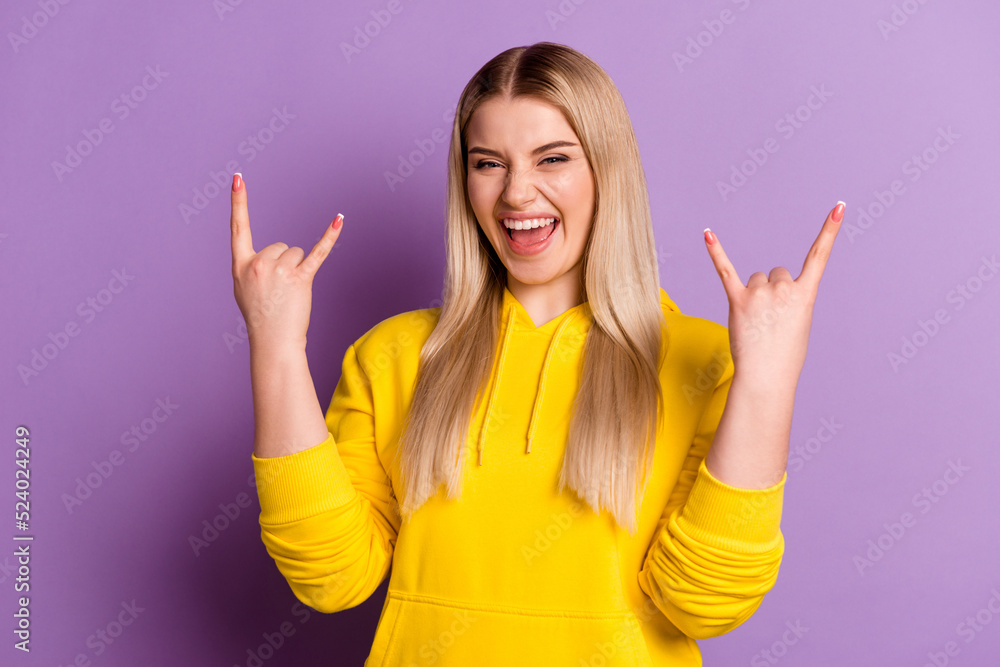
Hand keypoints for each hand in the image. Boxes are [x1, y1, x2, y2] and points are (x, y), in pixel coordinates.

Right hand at [229, 173, 343, 350]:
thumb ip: (251, 266)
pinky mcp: (301, 279)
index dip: (238, 202)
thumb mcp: (243, 288)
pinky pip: (318, 252)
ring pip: (296, 252)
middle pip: (280, 245)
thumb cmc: (260, 315)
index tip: (237, 179)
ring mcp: (279, 271)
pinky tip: (339, 219)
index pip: (238, 228)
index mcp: (240, 265)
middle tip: (279, 290)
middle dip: (284, 263)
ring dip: (297, 269)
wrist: (273, 341)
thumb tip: (267, 256)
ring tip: (290, 292)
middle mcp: (258, 264)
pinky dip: (329, 236)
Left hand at [702, 201, 843, 391]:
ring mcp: (760, 293)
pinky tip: (707, 233)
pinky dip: (716, 252)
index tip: (838, 206)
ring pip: (755, 279)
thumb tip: (770, 289)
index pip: (819, 256)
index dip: (829, 230)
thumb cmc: (784, 356)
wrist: (766, 377)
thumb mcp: (799, 324)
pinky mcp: (737, 300)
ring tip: (756, 322)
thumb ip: (790, 299)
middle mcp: (783, 288)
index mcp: (805, 294)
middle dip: (773, 292)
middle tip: (771, 320)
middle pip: (776, 273)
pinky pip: (725, 270)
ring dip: (754, 296)